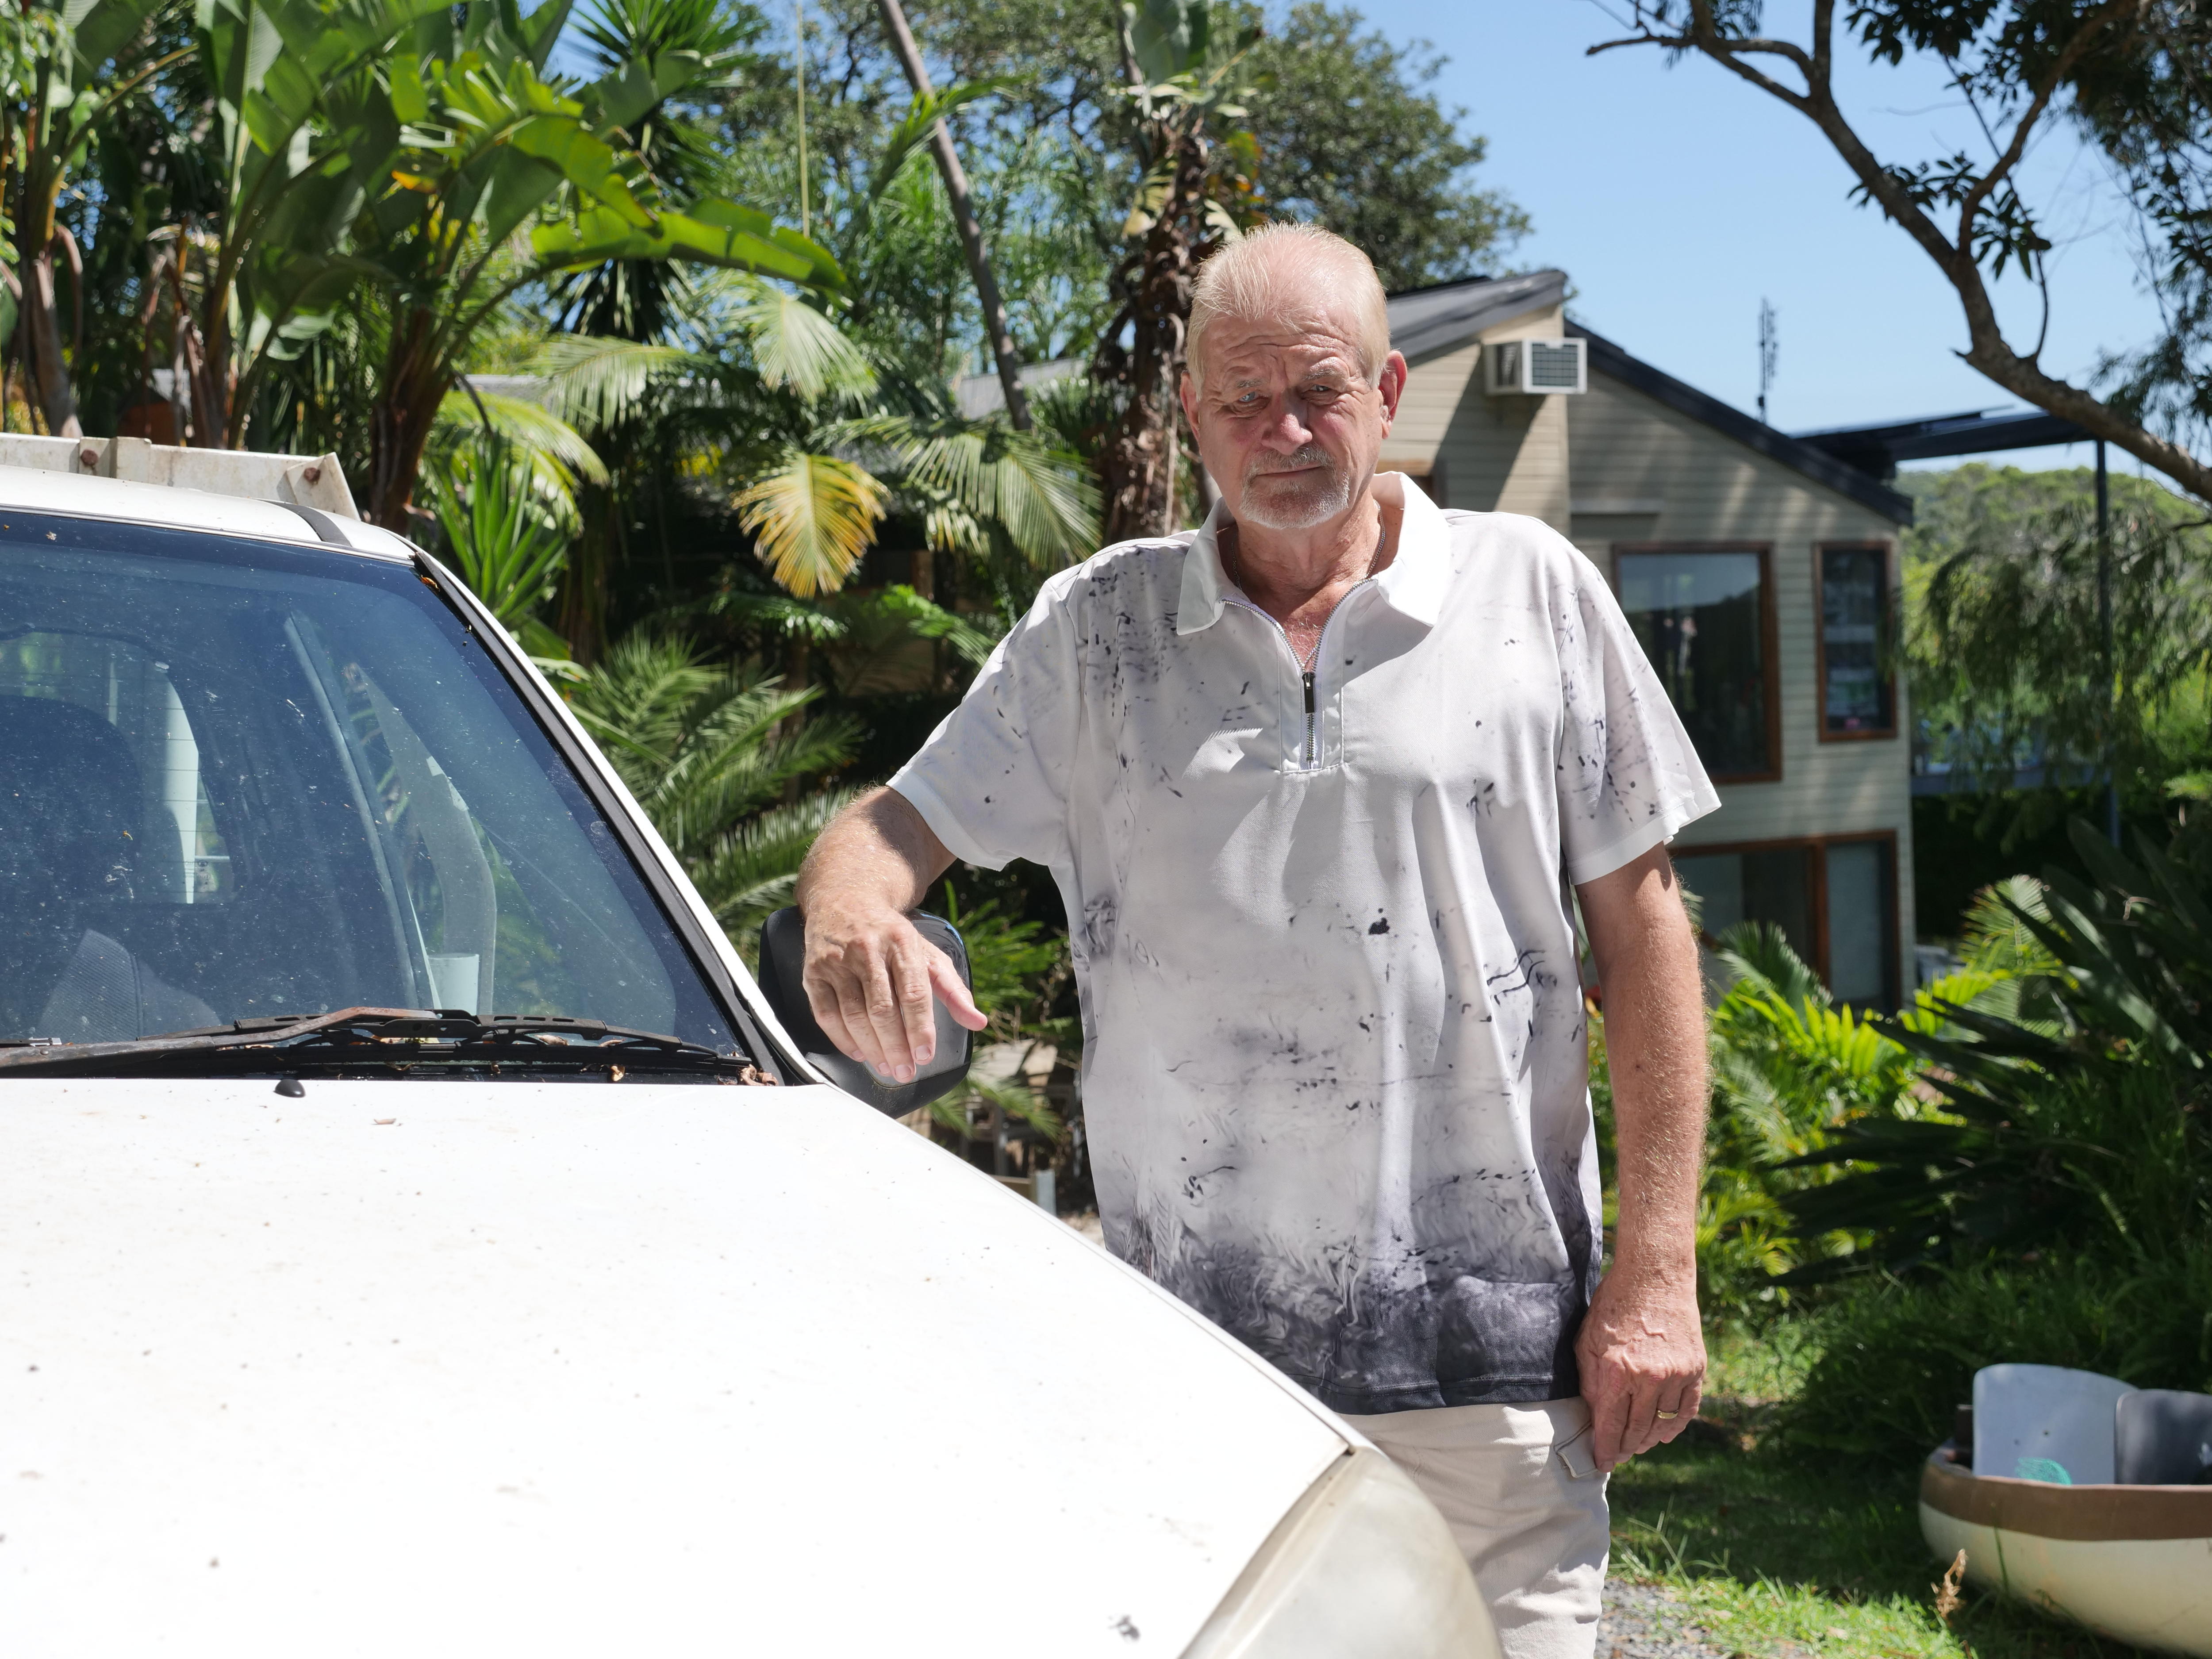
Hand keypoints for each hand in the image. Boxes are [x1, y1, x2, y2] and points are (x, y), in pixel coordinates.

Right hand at [800, 898, 986, 1082]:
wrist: (845, 899)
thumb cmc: (891, 935)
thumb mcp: (928, 954)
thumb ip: (953, 990)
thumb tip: (977, 1022)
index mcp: (901, 943)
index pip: (913, 993)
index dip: (920, 1028)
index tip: (925, 1056)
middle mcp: (867, 949)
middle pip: (882, 1009)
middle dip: (896, 1046)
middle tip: (906, 1072)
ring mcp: (837, 961)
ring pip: (853, 1015)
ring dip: (871, 1048)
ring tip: (886, 1068)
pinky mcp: (813, 972)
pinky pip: (826, 1014)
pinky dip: (842, 1039)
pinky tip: (859, 1053)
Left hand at [1575, 1266, 1704, 1470]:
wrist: (1655, 1277)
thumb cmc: (1614, 1306)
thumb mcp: (1588, 1341)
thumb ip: (1591, 1382)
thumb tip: (1596, 1417)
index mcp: (1618, 1371)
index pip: (1611, 1426)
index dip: (1606, 1449)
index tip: (1602, 1463)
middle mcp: (1650, 1378)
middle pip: (1637, 1430)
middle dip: (1625, 1448)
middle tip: (1618, 1456)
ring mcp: (1677, 1375)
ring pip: (1662, 1424)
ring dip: (1648, 1439)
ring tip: (1637, 1445)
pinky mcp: (1696, 1369)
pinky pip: (1687, 1410)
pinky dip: (1675, 1426)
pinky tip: (1663, 1433)